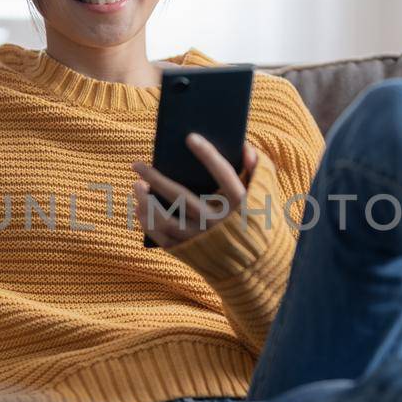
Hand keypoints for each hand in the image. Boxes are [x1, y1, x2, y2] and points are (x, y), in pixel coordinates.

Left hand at [131, 136, 262, 248]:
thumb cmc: (257, 220)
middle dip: (155, 179)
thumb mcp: (265, 194)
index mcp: (240, 204)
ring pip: (166, 220)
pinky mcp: (191, 253)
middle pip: (181, 197)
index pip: (223, 174)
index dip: (208, 154)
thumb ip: (259, 168)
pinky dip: (148, 223)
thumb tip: (244, 147)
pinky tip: (139, 208)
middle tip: (136, 165)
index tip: (189, 137)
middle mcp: (218, 222)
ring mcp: (202, 239)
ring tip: (136, 186)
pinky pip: (163, 238)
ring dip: (146, 202)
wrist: (255, 264)